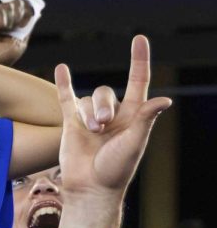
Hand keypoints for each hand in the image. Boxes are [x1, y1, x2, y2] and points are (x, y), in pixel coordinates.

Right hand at [0, 0, 35, 65]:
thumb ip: (27, 26)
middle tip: (17, 27)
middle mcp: (0, 17)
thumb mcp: (21, 41)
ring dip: (10, 20)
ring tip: (4, 31)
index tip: (24, 23)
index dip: (27, 9)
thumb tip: (34, 13)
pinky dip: (1, 21)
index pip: (22, 5)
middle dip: (20, 15)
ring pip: (8, 6)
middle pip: (17, 3)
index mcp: (10, 22)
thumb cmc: (2, 57)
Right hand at [54, 35, 171, 199]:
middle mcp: (112, 114)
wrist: (90, 188)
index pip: (138, 80)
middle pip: (106, 92)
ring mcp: (89, 118)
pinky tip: (62, 68)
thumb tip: (165, 100)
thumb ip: (145, 119)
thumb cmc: (116, 169)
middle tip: (101, 127)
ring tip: (91, 133)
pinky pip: (66, 98)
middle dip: (102, 107)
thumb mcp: (135, 143)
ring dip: (88, 113)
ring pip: (86, 99)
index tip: (139, 39)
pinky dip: (64, 83)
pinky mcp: (70, 123)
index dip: (139, 59)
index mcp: (133, 116)